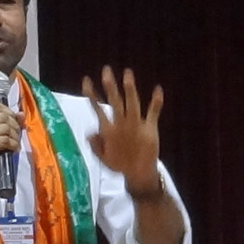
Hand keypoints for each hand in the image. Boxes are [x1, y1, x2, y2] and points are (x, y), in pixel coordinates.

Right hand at [0, 100, 21, 198]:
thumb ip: (9, 122)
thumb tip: (21, 114)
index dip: (11, 115)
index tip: (13, 127)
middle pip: (4, 117)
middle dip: (15, 127)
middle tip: (15, 138)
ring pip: (6, 128)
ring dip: (15, 138)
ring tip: (14, 145)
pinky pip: (5, 140)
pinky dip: (13, 145)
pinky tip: (13, 150)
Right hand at [80, 66, 164, 192]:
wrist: (139, 174)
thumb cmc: (120, 165)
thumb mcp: (103, 157)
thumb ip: (95, 144)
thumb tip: (89, 132)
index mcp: (108, 130)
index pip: (97, 108)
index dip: (90, 94)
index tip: (86, 80)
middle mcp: (120, 125)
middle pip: (114, 101)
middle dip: (110, 85)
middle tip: (106, 70)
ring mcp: (136, 125)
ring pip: (132, 103)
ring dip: (129, 88)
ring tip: (128, 73)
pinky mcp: (150, 128)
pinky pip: (153, 112)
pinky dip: (156, 101)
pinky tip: (158, 88)